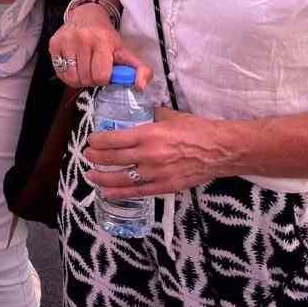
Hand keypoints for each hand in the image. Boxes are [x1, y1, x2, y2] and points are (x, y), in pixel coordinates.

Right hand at [48, 5, 148, 88]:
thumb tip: (141, 86)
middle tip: (94, 71)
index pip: (101, 75)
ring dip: (79, 79)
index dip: (104, 79)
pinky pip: (59, 72)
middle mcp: (82, 39)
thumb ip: (140, 69)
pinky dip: (67, 75)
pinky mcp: (54, 44)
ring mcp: (66, 41)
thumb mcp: (125, 51)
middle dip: (92, 80)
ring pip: (71, 78)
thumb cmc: (106, 37)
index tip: (105, 72)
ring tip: (84, 70)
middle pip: (86, 78)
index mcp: (102, 41)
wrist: (87, 16)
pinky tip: (74, 67)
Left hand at [83, 108, 235, 198]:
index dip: (97, 142)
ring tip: (91, 175)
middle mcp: (148, 155)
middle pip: (112, 159)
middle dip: (95, 158)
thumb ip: (149, 116)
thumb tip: (136, 113)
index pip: (113, 139)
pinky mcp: (165, 187)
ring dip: (102, 178)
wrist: (220, 150)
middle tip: (87, 156)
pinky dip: (120, 194)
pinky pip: (137, 193)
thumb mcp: (169, 116)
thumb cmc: (196, 130)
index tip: (90, 141)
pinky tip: (108, 193)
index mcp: (148, 134)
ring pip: (121, 179)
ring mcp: (156, 174)